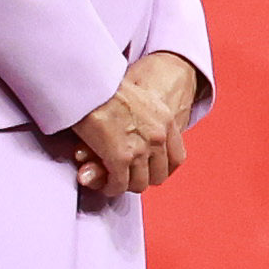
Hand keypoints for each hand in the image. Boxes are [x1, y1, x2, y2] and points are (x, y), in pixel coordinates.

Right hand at [63, 51, 203, 209]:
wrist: (91, 81)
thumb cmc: (107, 87)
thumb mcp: (139, 100)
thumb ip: (145, 122)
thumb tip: (136, 143)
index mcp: (166, 120)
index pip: (177, 159)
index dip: (161, 169)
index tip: (147, 170)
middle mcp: (158, 136)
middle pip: (158, 175)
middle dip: (141, 178)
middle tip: (125, 176)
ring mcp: (140, 149)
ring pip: (139, 183)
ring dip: (124, 184)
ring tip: (112, 180)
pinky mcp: (120, 157)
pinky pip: (118, 184)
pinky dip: (110, 187)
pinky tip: (102, 182)